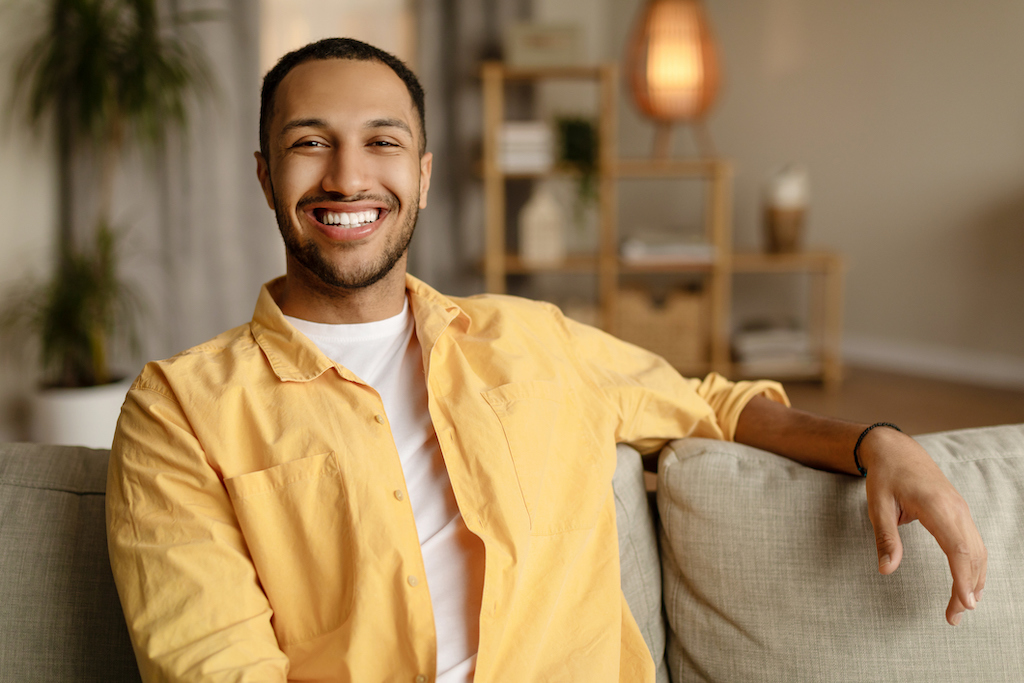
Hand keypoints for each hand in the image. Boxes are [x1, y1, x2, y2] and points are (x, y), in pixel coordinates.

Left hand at [859, 427, 986, 625]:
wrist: (896, 449)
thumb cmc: (884, 477)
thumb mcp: (877, 506)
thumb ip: (885, 538)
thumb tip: (886, 570)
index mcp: (936, 506)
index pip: (958, 548)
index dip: (963, 578)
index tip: (964, 604)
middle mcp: (956, 509)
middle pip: (973, 555)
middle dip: (967, 589)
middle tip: (953, 617)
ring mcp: (961, 510)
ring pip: (978, 551)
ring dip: (974, 581)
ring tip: (960, 608)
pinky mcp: (960, 513)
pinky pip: (974, 543)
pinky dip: (975, 566)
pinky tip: (968, 585)